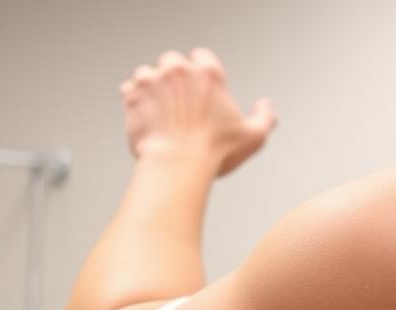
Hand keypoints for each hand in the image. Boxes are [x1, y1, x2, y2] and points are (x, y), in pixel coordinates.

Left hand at [119, 48, 277, 176]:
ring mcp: (152, 81)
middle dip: (175, 79)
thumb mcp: (253, 137)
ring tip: (161, 114)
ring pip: (149, 74)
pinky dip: (135, 100)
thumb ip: (265, 118)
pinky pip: (129, 89)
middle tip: (180, 105)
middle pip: (173, 62)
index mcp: (208, 73)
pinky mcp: (132, 96)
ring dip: (153, 88)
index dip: (201, 75)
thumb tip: (266, 108)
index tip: (200, 92)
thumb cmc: (213, 153)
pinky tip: (146, 118)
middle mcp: (178, 70)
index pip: (202, 57)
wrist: (176, 167)